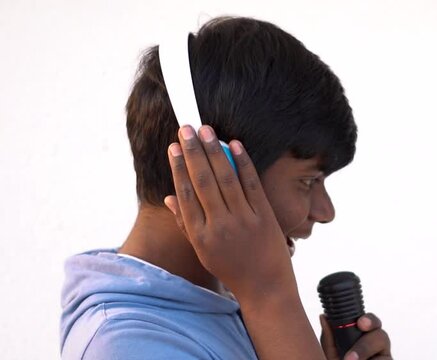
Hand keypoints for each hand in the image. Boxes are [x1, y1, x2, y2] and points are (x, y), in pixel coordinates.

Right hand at [163, 125, 294, 299]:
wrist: (266, 287)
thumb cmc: (232, 268)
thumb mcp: (203, 251)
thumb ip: (186, 223)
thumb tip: (169, 197)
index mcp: (201, 236)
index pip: (185, 195)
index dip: (179, 168)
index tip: (174, 146)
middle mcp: (220, 227)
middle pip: (203, 182)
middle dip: (193, 152)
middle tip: (186, 127)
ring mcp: (244, 221)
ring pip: (226, 179)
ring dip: (215, 151)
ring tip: (206, 129)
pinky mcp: (265, 217)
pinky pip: (252, 184)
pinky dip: (243, 163)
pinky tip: (235, 144)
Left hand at [320, 313, 391, 359]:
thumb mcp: (331, 354)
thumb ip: (329, 338)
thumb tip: (324, 317)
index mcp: (364, 334)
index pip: (370, 322)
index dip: (368, 320)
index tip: (360, 323)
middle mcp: (377, 344)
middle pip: (380, 336)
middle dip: (364, 346)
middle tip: (349, 358)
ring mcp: (384, 357)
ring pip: (384, 355)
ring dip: (366, 357)